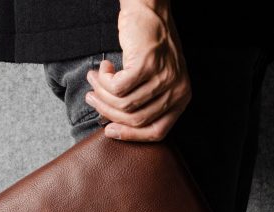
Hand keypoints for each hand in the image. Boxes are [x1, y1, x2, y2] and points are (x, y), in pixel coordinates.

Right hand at [84, 0, 190, 141]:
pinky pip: (118, 87)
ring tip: (93, 81)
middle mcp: (177, 90)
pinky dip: (105, 81)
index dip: (130, 135)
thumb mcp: (157, 78)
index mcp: (181, 98)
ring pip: (124, 103)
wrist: (150, 10)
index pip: (157, 131)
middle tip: (92, 99)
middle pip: (136, 119)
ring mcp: (163, 77)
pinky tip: (103, 69)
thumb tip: (117, 124)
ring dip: (102, 93)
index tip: (109, 131)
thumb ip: (146, 101)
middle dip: (109, 112)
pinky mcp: (146, 64)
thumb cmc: (150, 45)